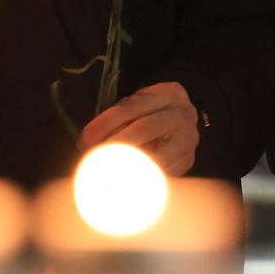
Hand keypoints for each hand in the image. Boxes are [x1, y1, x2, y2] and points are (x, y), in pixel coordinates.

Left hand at [80, 81, 200, 175]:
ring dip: (128, 164)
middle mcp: (184, 114)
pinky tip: (124, 180)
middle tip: (94, 155)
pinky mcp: (188, 160)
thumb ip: (116, 119)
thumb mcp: (137, 105)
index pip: (132, 106)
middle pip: (146, 128)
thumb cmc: (151, 112)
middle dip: (117, 143)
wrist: (183, 120)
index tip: (86, 138)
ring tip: (106, 170)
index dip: (106, 122)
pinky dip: (141, 177)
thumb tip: (86, 143)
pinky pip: (163, 172)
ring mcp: (189, 139)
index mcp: (169, 93)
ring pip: (157, 155)